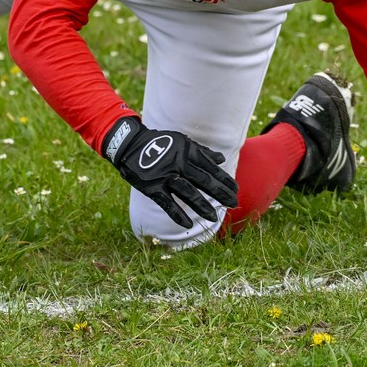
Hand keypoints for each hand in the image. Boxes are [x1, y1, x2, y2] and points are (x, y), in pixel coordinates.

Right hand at [101, 117, 238, 228]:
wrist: (131, 144)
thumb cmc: (160, 142)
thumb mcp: (182, 141)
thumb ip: (202, 152)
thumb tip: (221, 159)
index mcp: (188, 153)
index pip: (211, 168)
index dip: (224, 179)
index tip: (235, 189)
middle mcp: (179, 164)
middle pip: (204, 181)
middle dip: (220, 193)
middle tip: (233, 203)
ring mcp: (166, 177)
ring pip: (188, 193)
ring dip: (202, 206)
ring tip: (214, 217)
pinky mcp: (153, 187)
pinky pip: (167, 203)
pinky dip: (177, 214)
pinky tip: (188, 224)